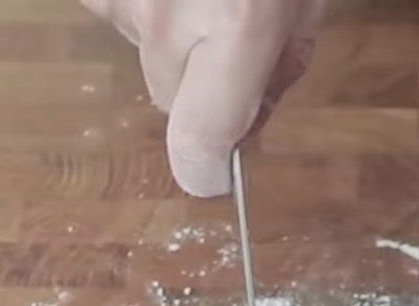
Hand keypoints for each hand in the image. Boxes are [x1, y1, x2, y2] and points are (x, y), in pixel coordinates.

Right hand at [81, 0, 324, 195]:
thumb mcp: (303, 3)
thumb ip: (278, 72)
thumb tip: (245, 129)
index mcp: (240, 21)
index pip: (200, 138)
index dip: (206, 168)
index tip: (215, 175)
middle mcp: (169, 15)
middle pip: (169, 96)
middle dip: (198, 81)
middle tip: (226, 27)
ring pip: (142, 52)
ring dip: (169, 33)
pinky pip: (116, 12)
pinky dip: (141, 2)